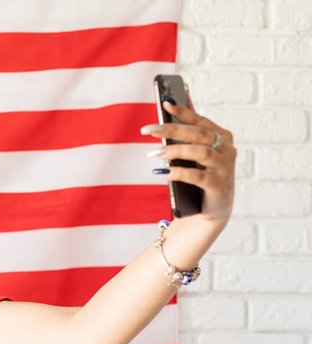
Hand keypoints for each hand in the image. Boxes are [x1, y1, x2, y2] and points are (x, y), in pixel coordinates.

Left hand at [142, 88, 235, 228]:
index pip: (200, 121)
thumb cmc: (202, 175)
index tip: (165, 103)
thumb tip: (169, 110)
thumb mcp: (194, 154)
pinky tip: (166, 172)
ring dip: (176, 151)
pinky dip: (181, 173)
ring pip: (201, 153)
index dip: (183, 111)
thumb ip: (186, 135)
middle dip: (172, 129)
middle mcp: (227, 150)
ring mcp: (225, 168)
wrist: (211, 208)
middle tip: (149, 130)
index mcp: (222, 137)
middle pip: (199, 134)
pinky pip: (198, 177)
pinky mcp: (218, 186)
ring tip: (156, 152)